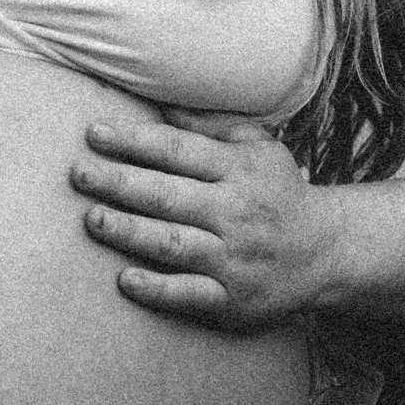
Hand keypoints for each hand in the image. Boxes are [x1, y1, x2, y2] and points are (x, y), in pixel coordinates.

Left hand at [68, 104, 341, 329]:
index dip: (134, 141)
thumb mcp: (257, 147)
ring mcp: (234, 258)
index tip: (93, 134)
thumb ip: (209, 127)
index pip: (179, 151)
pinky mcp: (232, 298)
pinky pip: (190, 294)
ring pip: (173, 243)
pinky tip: (124, 279)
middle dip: (119, 182)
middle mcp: (235, 212)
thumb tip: (158, 105)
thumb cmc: (277, 192)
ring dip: (129, 231)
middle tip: (77, 173)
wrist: (327, 252)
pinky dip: (157, 289)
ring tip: (91, 218)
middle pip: (168, 195)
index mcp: (239, 170)